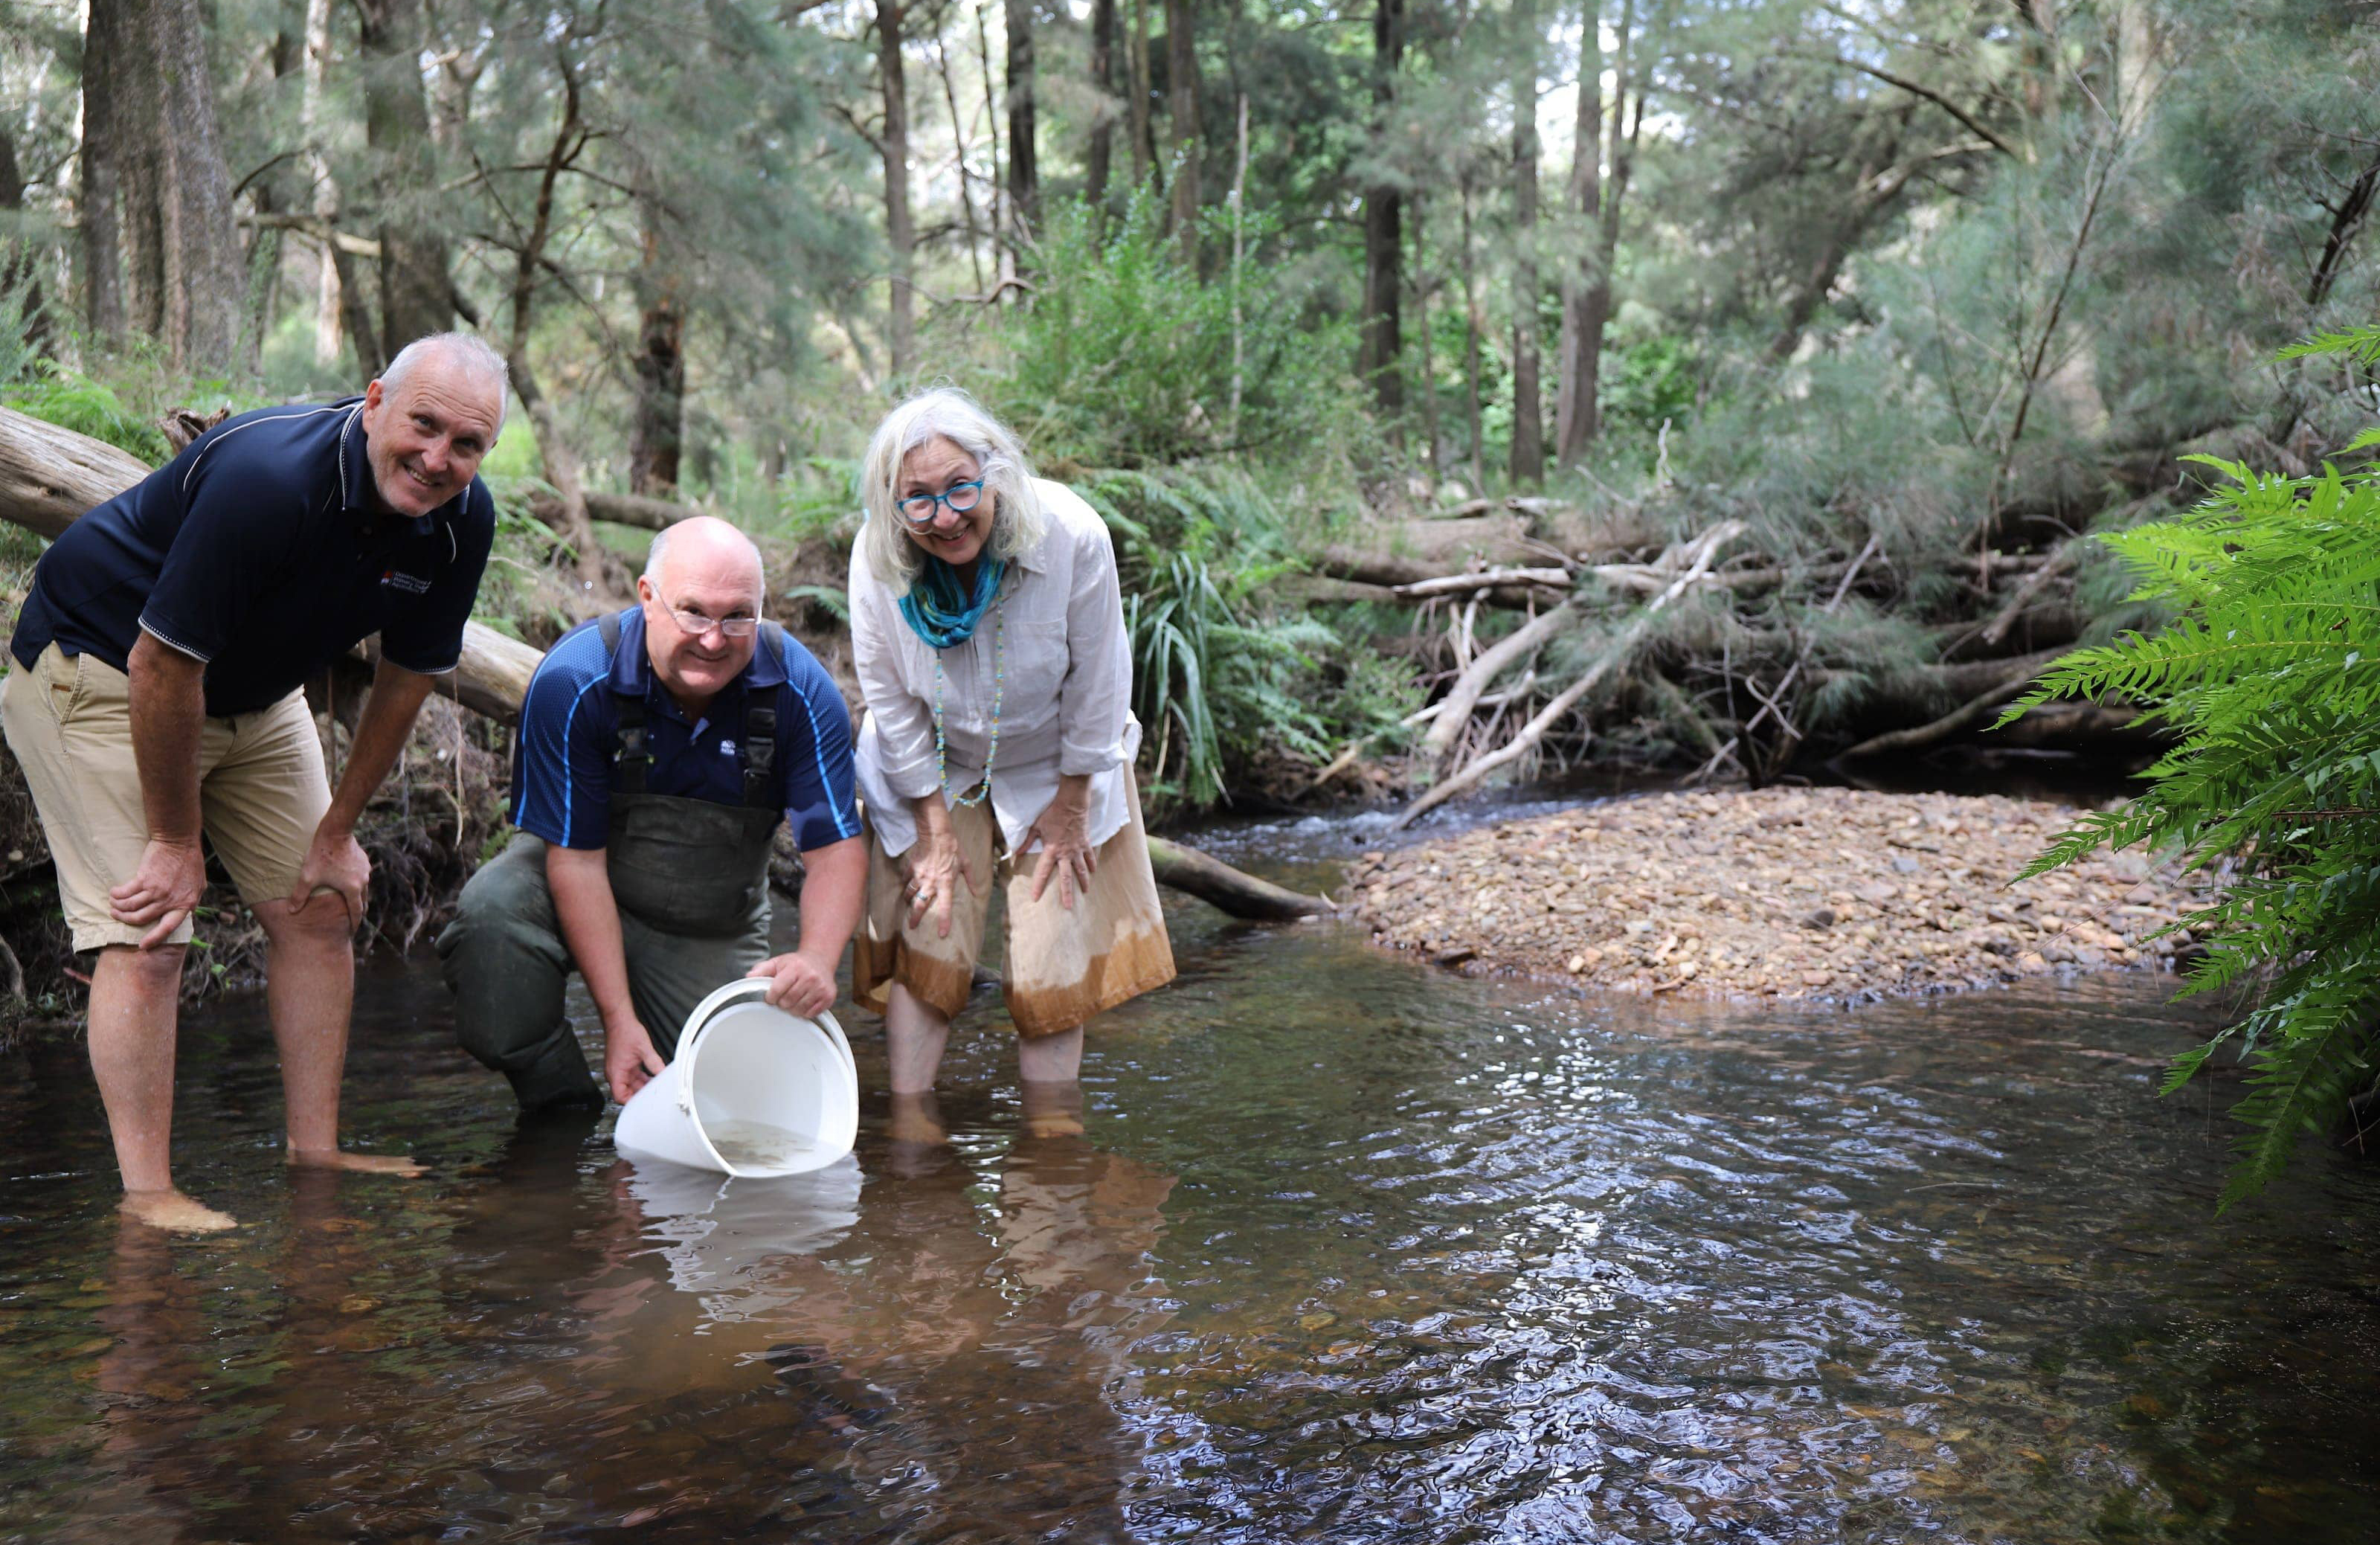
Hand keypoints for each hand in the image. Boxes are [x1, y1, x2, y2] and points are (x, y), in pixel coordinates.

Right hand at [109, 837, 206, 949]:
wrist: (179, 842)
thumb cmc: (190, 861)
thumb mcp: (199, 885)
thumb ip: (190, 900)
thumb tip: (186, 914)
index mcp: (185, 904)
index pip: (168, 928)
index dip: (154, 939)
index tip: (142, 946)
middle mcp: (170, 901)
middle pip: (142, 919)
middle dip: (126, 920)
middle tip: (117, 915)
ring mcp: (157, 891)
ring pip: (131, 907)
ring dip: (118, 907)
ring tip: (114, 904)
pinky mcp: (144, 879)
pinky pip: (125, 893)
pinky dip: (117, 894)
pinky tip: (114, 893)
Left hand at [290, 824, 370, 927]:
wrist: (336, 832)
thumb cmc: (321, 855)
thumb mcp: (307, 876)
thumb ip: (299, 895)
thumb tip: (290, 911)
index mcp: (352, 889)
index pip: (356, 911)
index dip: (354, 923)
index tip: (353, 931)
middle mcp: (363, 881)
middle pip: (363, 901)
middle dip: (358, 911)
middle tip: (353, 919)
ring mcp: (365, 870)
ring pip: (363, 887)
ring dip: (358, 895)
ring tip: (350, 899)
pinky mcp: (364, 860)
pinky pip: (362, 874)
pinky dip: (357, 880)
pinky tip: (348, 878)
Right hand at [604, 1017, 666, 1103]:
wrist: (619, 1020)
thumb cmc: (625, 1031)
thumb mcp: (644, 1049)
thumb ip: (654, 1063)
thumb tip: (663, 1073)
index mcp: (616, 1072)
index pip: (620, 1096)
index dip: (631, 1102)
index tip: (644, 1103)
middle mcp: (616, 1073)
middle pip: (627, 1092)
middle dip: (641, 1094)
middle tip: (654, 1095)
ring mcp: (620, 1069)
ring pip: (632, 1084)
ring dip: (643, 1086)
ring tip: (657, 1087)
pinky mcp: (624, 1064)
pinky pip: (633, 1076)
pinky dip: (642, 1078)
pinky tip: (653, 1077)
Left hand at [747, 950, 838, 1018]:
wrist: (820, 960)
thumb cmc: (797, 963)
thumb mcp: (778, 962)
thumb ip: (761, 969)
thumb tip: (748, 976)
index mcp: (796, 967)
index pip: (777, 990)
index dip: (770, 996)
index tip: (771, 995)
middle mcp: (810, 977)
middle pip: (787, 1002)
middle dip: (781, 1002)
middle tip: (784, 996)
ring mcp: (821, 988)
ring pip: (799, 1010)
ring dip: (792, 1008)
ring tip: (794, 998)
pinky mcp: (828, 997)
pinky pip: (810, 1014)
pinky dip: (804, 1011)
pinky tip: (804, 1001)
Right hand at [901, 824, 982, 938]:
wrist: (937, 833)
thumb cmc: (954, 848)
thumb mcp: (966, 863)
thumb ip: (971, 880)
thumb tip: (977, 892)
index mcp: (946, 883)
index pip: (945, 907)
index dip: (944, 922)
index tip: (942, 934)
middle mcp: (931, 883)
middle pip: (920, 905)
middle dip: (915, 918)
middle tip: (912, 926)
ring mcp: (919, 876)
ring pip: (910, 894)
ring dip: (909, 901)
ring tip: (908, 905)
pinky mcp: (911, 868)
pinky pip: (906, 879)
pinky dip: (905, 883)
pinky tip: (905, 884)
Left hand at [1025, 796, 1095, 909]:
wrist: (1071, 804)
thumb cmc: (1052, 814)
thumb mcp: (1036, 827)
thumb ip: (1027, 841)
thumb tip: (1017, 852)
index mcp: (1051, 851)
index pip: (1042, 872)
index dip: (1038, 886)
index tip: (1035, 898)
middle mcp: (1065, 854)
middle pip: (1066, 878)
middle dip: (1066, 893)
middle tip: (1068, 907)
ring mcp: (1077, 850)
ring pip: (1081, 870)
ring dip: (1083, 882)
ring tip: (1085, 892)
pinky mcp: (1085, 844)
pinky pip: (1090, 857)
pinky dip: (1092, 864)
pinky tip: (1093, 872)